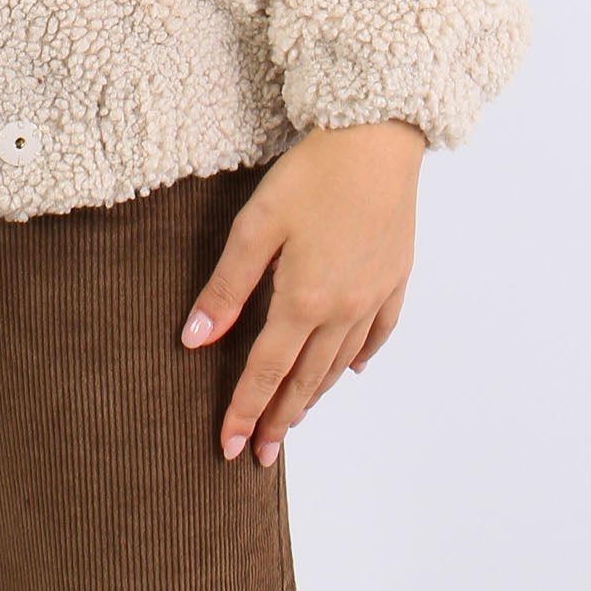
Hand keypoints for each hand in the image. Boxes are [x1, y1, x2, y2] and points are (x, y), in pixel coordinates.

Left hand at [179, 119, 425, 464]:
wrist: (378, 137)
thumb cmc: (313, 174)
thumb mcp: (257, 224)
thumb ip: (226, 286)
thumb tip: (194, 340)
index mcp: (304, 300)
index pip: (266, 370)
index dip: (245, 409)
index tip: (229, 447)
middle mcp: (343, 309)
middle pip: (306, 378)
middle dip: (280, 417)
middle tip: (262, 453)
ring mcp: (375, 295)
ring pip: (341, 363)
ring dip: (315, 395)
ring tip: (295, 419)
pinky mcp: (396, 275)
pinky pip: (379, 333)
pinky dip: (362, 357)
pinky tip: (352, 369)